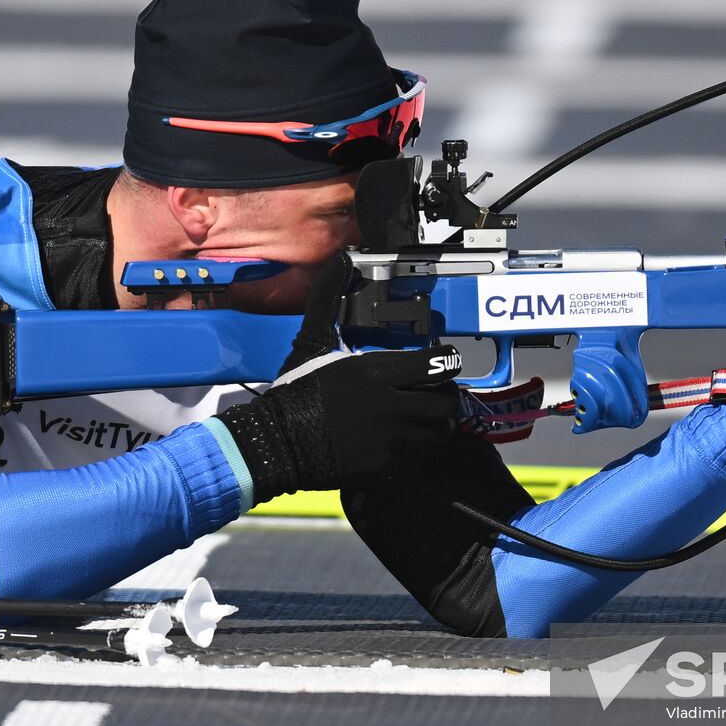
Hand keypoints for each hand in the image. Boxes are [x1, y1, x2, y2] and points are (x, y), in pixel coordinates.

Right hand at [215, 252, 461, 500]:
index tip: (440, 365)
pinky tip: (399, 442)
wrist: (278, 441)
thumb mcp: (313, 340)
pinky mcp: (387, 465)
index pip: (440, 365)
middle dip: (445, 397)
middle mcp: (394, 405)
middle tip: (433, 395)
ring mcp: (393, 438)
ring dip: (434, 424)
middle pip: (447, 402)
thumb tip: (340, 259)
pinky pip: (419, 457)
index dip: (445, 364)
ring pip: (437, 431)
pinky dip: (415, 450)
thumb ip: (330, 299)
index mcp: (380, 372)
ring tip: (420, 419)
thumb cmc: (297, 390)